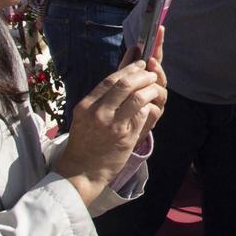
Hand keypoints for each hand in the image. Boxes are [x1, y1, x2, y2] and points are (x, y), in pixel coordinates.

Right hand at [56, 56, 167, 202]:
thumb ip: (101, 96)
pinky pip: (142, 114)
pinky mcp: (125, 137)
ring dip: (150, 89)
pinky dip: (148, 106)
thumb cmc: (84, 141)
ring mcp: (112, 125)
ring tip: (154, 87)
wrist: (81, 170)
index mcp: (86, 105)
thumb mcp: (86, 115)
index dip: (129, 69)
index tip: (139, 64)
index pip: (111, 79)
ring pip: (137, 98)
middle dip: (142, 75)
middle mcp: (98, 113)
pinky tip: (150, 104)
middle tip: (150, 74)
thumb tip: (120, 74)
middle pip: (125, 85)